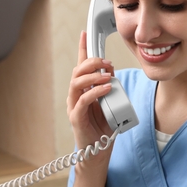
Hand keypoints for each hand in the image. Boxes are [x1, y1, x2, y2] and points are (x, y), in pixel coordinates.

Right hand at [68, 31, 114, 153]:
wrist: (97, 152)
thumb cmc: (103, 129)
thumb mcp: (110, 104)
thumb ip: (109, 89)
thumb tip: (112, 74)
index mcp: (83, 91)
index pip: (81, 67)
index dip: (82, 49)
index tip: (85, 34)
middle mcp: (76, 96)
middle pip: (77, 71)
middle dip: (92, 63)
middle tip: (107, 63)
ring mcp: (74, 107)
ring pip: (76, 83)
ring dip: (92, 76)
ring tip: (107, 76)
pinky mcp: (76, 118)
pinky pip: (82, 101)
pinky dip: (94, 92)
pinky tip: (105, 89)